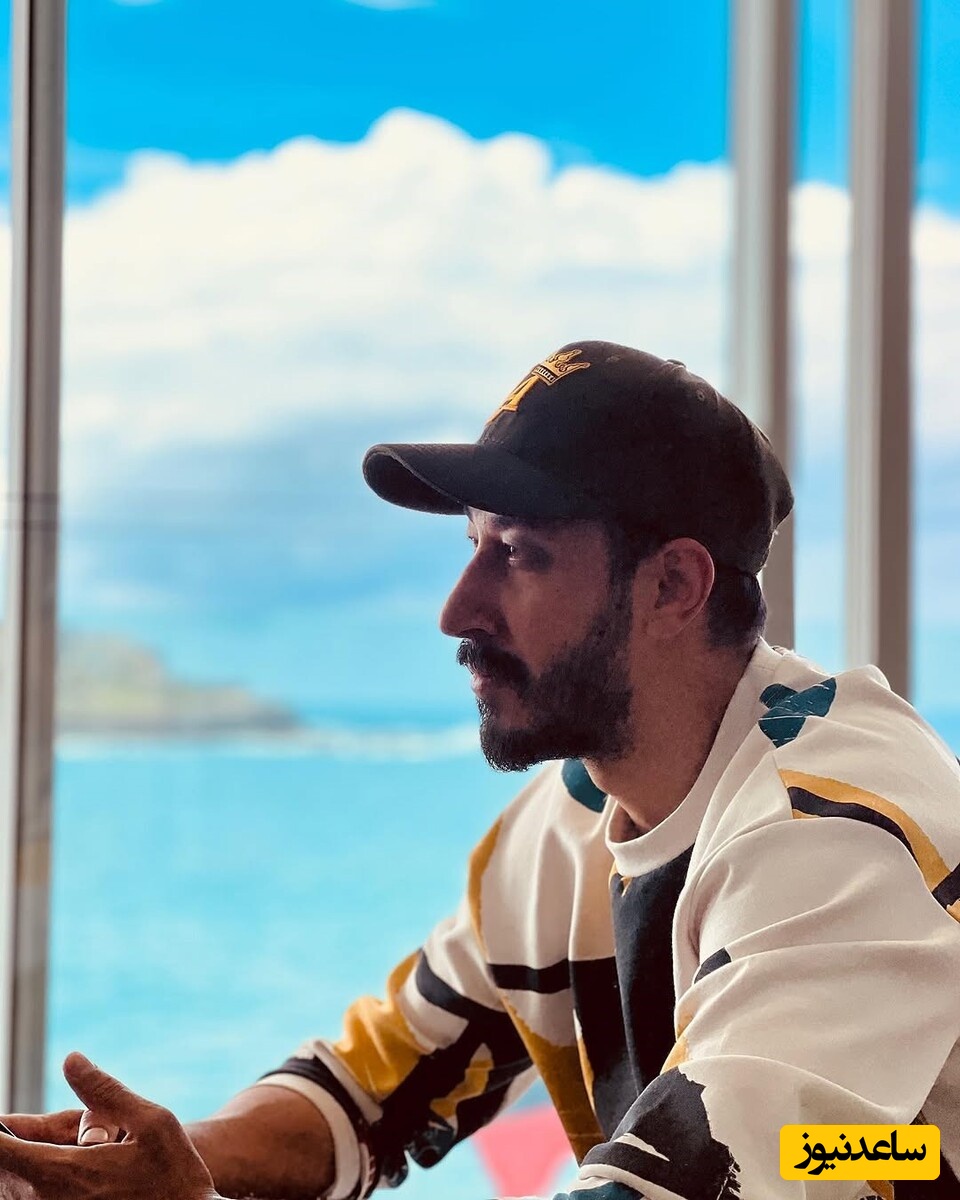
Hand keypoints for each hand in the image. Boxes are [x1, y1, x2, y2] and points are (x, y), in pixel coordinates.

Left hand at [0, 1053, 218, 1199]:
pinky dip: (31, 1187)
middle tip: (18, 1126)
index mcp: (66, 1171)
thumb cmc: (176, 1174)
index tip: (2, 1118)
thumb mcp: (153, 1120)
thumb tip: (71, 1059)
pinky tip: (55, 1173)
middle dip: (8, 1146)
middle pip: (2, 1174)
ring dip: (18, 1170)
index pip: (1, 1150)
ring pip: (14, 1193)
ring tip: (39, 1148)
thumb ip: (106, 1091)